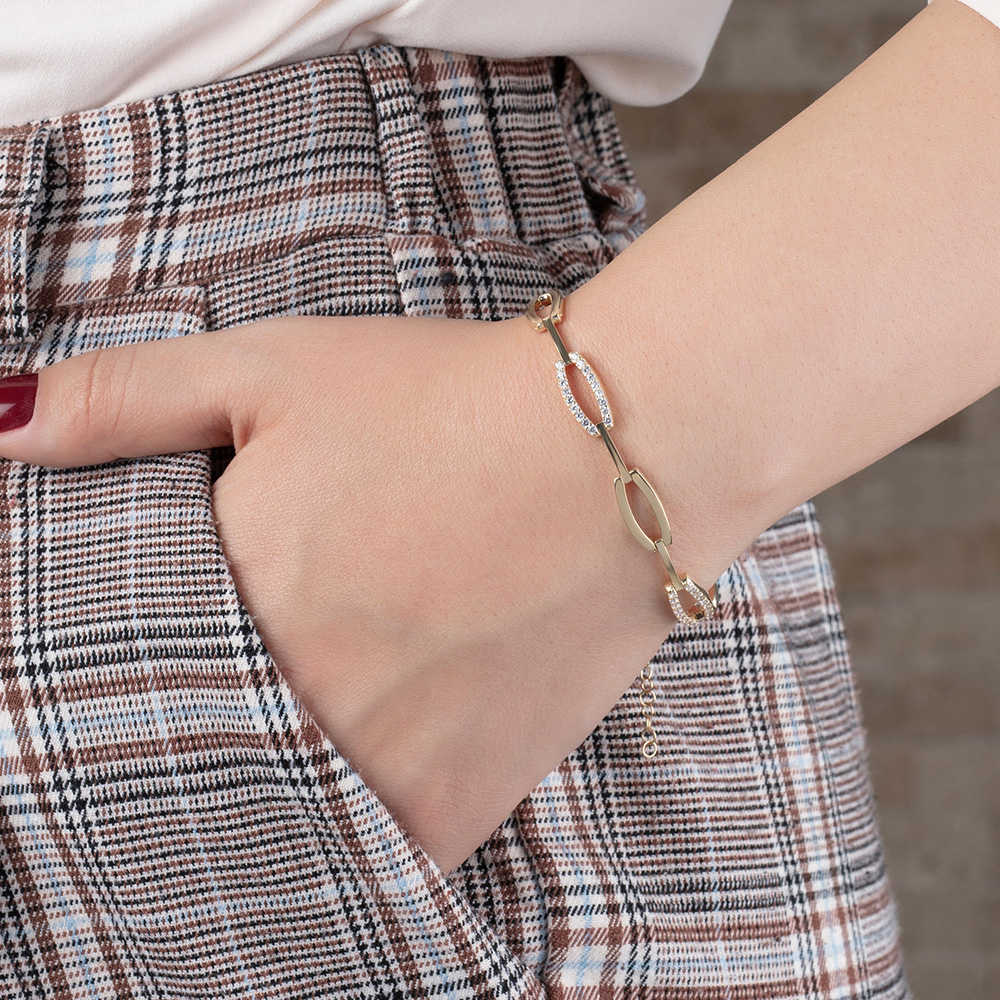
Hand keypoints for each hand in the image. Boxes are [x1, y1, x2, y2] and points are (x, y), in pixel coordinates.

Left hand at [0, 312, 688, 871]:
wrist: (624, 452)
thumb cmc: (444, 399)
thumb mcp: (273, 371)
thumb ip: (124, 402)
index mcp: (230, 609)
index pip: (126, 675)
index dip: (143, 662)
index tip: (183, 644)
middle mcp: (296, 709)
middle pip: (211, 744)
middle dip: (226, 708)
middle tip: (297, 654)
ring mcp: (382, 771)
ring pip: (291, 798)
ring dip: (296, 759)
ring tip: (352, 688)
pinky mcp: (461, 804)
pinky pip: (380, 840)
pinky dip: (371, 801)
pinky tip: (394, 734)